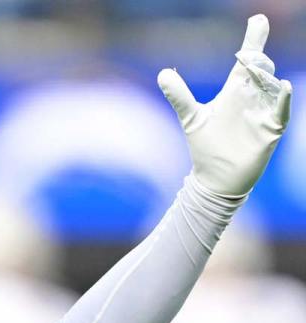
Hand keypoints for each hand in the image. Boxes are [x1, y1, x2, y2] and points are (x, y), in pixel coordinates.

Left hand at [158, 14, 291, 196]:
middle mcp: (252, 98)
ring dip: (266, 76)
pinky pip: (281, 111)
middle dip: (257, 58)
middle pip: (260, 69)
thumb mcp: (191, 117)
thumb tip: (162, 73)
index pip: (245, 61)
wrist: (215, 178)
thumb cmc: (206, 146)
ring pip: (272, 86)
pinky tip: (282, 87)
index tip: (257, 20)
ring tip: (256, 68)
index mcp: (235, 91)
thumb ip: (180, 95)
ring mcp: (263, 113)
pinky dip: (282, 99)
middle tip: (247, 53)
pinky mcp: (270, 130)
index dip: (252, 41)